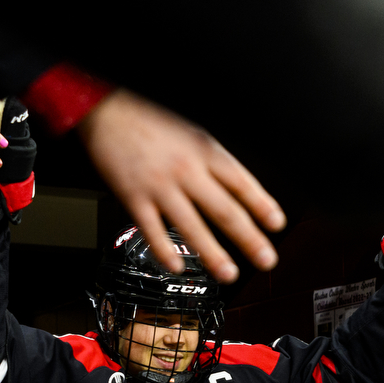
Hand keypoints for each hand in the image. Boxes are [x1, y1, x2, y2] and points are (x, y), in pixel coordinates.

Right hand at [77, 88, 286, 282]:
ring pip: (192, 225)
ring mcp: (159, 185)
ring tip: (228, 273)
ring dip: (213, 253)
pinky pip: (151, 229)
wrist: (107, 109)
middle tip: (266, 259)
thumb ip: (211, 160)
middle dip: (249, 238)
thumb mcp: (191, 132)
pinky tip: (176, 266)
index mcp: (204, 150)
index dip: (262, 205)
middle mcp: (186, 170)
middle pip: (224, 209)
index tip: (276, 224)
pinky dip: (164, 251)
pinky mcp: (133, 196)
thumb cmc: (149, 120)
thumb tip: (234, 189)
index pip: (241, 182)